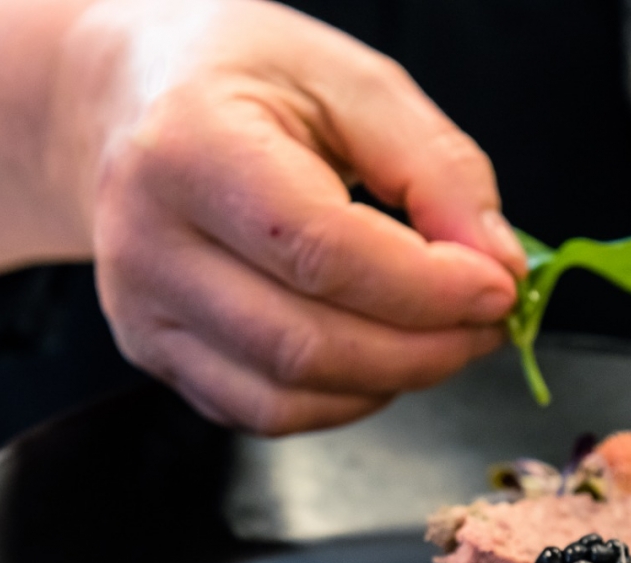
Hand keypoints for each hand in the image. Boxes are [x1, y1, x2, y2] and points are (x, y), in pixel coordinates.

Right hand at [0, 0, 524, 433]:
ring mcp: (142, 311)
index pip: (320, 251)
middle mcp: (148, 241)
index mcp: (190, 149)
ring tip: (443, 335)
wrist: (131, 102)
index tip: (499, 287)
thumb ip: (436, 170)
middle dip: (424, 349)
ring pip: (286, 397)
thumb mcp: (353, 82)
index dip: (425, 287)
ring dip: (392, 381)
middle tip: (490, 322)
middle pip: (305, 343)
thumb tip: (499, 267)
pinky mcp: (154, 355)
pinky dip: (344, 399)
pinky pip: (265, 413)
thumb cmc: (244, 81)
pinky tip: (380, 354)